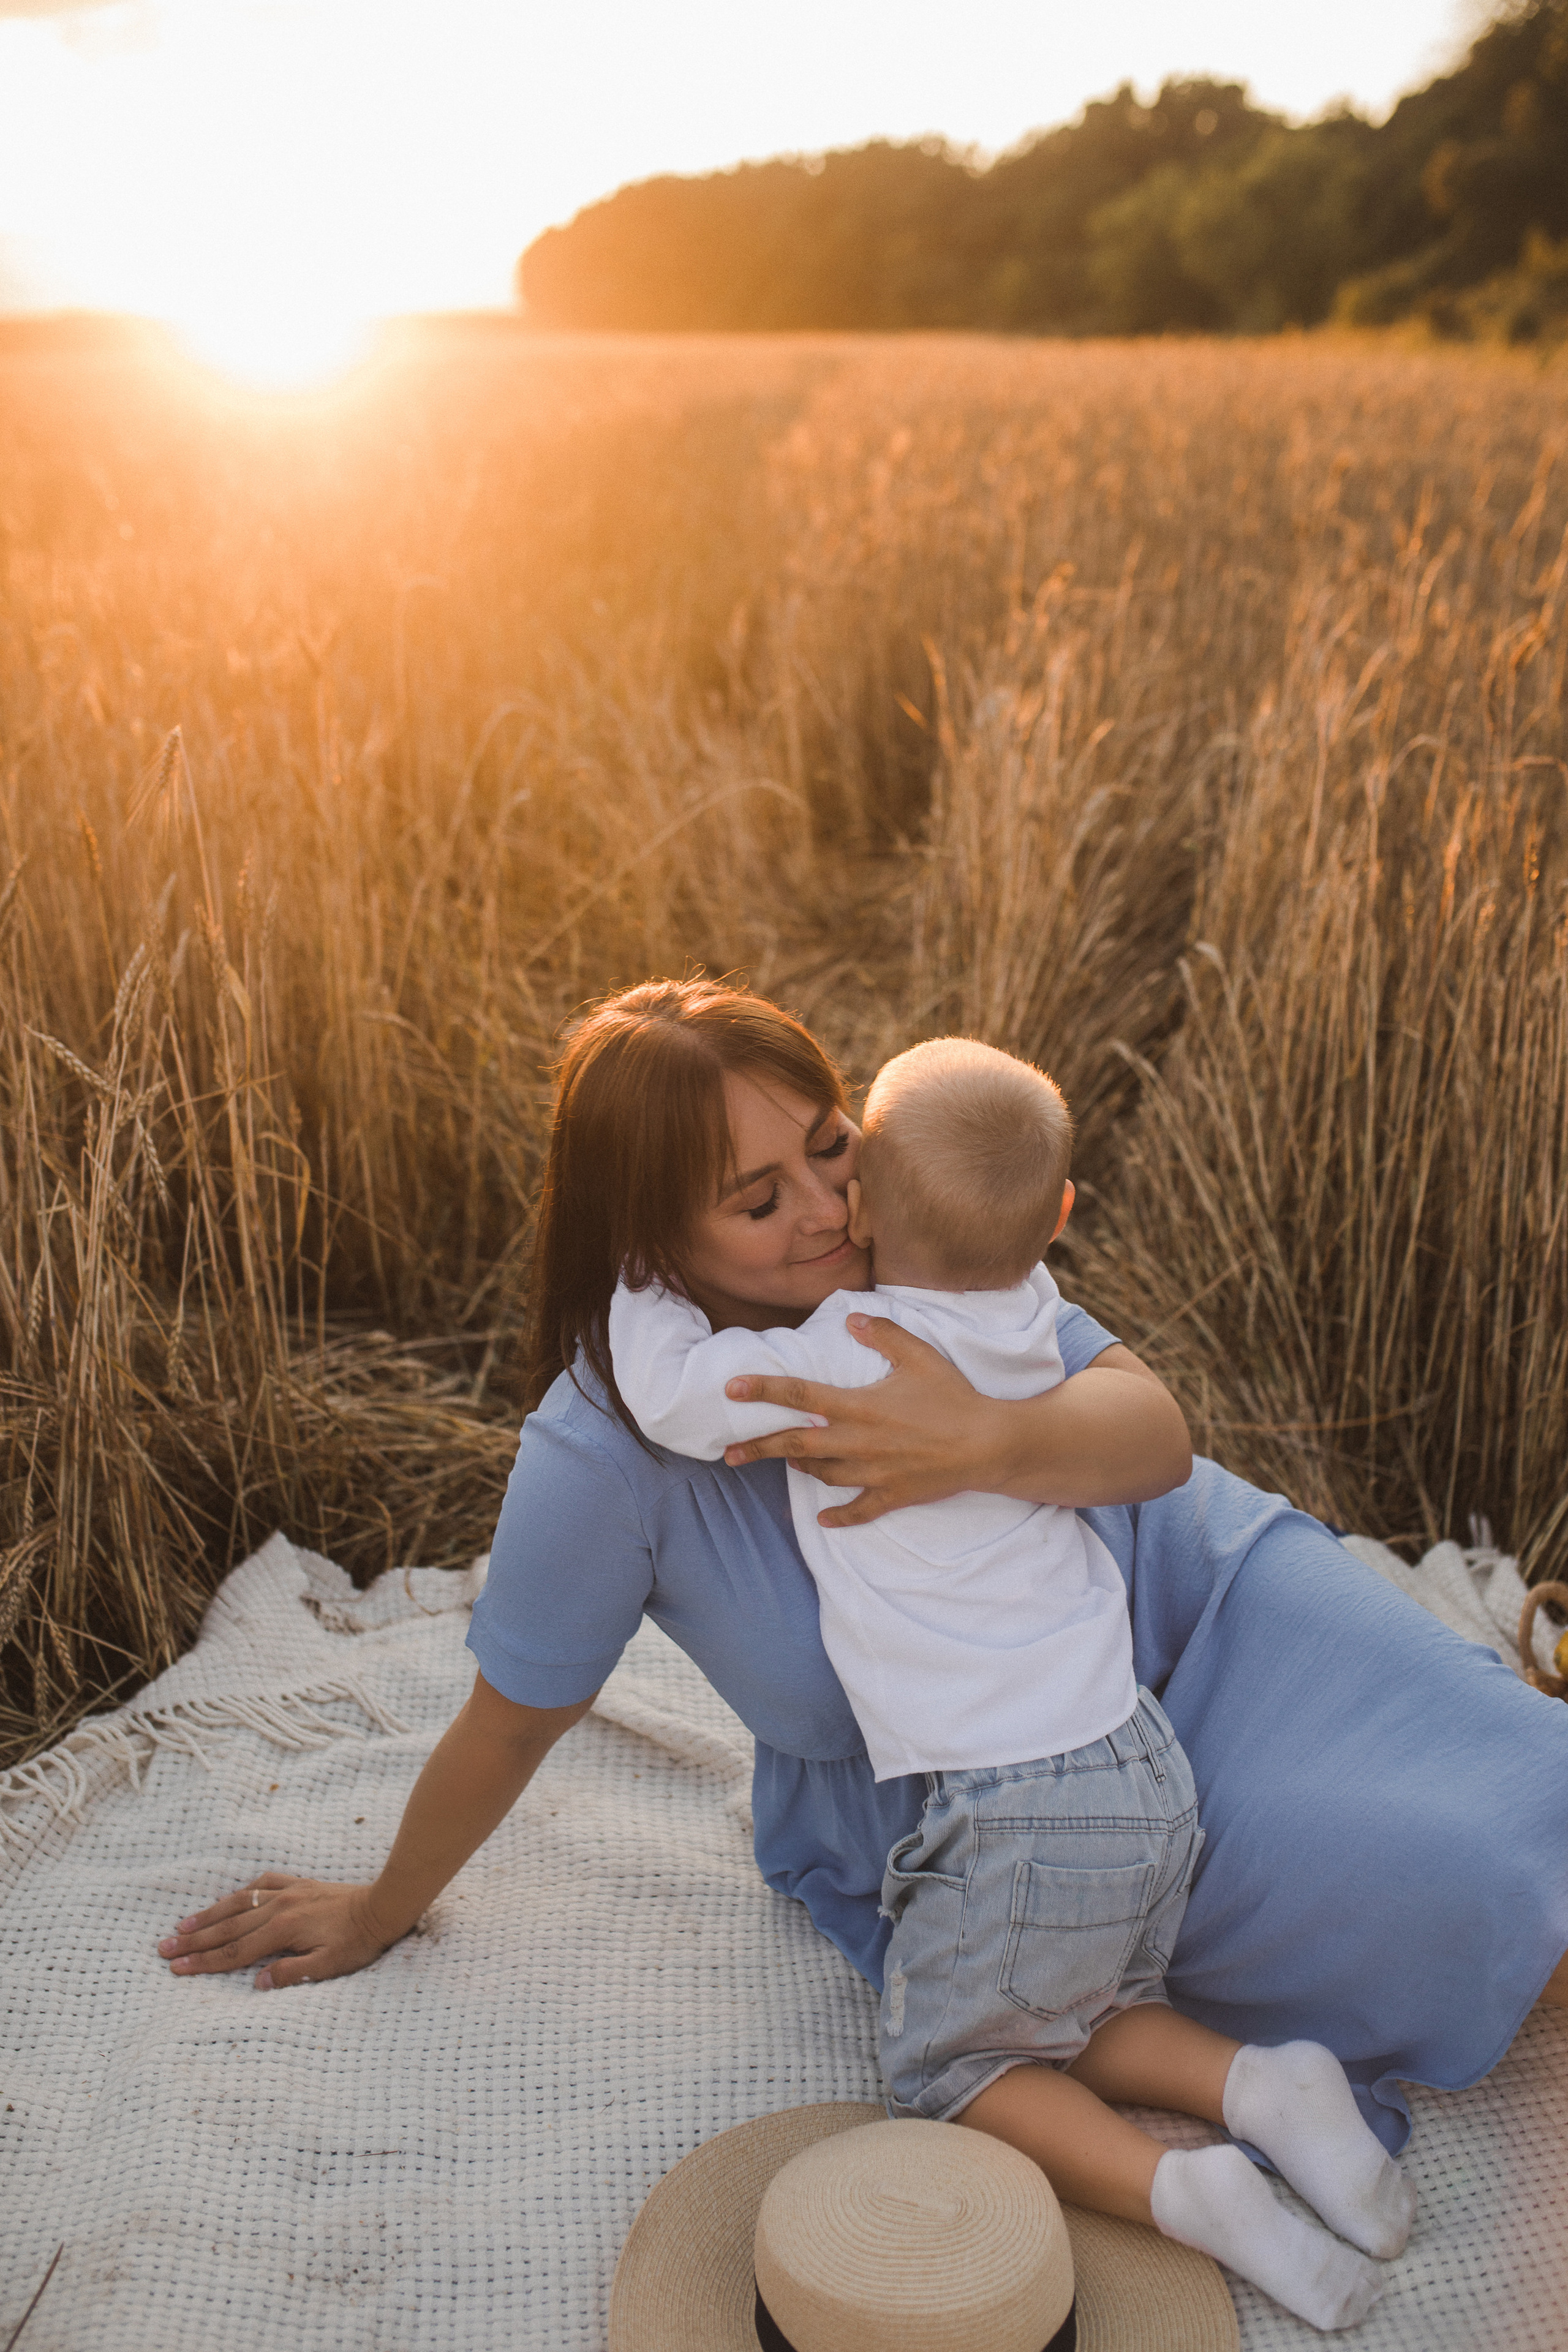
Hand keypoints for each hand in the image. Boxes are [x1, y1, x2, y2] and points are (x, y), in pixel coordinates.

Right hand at [158, 1872, 407, 1989]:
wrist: (383, 1905)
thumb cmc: (358, 1942)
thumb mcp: (329, 1967)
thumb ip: (293, 1975)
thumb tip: (258, 1983)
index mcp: (283, 1931)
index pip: (234, 1952)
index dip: (203, 1962)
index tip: (176, 1968)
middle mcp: (279, 1908)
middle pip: (228, 1928)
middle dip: (194, 1941)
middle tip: (163, 1949)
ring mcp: (288, 1892)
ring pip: (238, 1905)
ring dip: (208, 1916)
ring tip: (182, 1926)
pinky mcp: (299, 1884)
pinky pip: (262, 1885)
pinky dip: (241, 1893)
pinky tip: (230, 1898)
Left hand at [722, 1316, 996, 1525]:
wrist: (989, 1444)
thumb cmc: (953, 1397)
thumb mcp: (920, 1356)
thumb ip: (883, 1335)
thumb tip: (851, 1320)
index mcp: (860, 1406)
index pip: (800, 1394)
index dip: (763, 1391)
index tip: (731, 1390)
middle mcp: (858, 1442)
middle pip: (796, 1444)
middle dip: (759, 1448)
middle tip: (728, 1454)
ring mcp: (872, 1473)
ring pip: (822, 1475)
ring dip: (799, 1468)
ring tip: (785, 1461)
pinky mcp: (891, 1495)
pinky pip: (857, 1511)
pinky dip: (838, 1516)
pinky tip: (823, 1520)